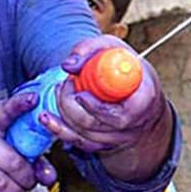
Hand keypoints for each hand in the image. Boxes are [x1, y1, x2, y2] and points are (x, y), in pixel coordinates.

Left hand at [37, 36, 164, 153]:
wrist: (138, 88)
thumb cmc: (125, 65)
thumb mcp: (113, 47)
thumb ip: (90, 49)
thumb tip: (68, 66)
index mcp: (144, 100)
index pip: (120, 114)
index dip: (95, 107)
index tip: (79, 94)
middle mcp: (133, 124)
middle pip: (94, 125)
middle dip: (70, 105)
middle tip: (65, 84)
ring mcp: (118, 138)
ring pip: (83, 135)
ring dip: (64, 112)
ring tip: (60, 90)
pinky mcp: (103, 144)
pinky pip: (78, 142)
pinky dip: (59, 129)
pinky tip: (46, 117)